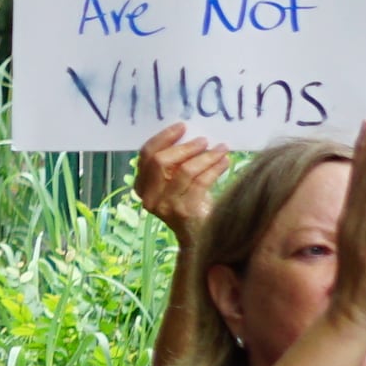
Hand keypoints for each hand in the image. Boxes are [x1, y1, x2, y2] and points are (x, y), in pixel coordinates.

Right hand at [131, 123, 228, 239]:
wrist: (200, 238)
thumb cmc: (191, 204)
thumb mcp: (177, 182)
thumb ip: (175, 163)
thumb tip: (192, 134)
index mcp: (141, 187)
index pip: (146, 155)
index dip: (163, 138)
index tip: (182, 127)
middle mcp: (148, 197)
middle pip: (160, 161)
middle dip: (185, 147)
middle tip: (204, 140)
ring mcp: (165, 206)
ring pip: (184, 171)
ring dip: (206, 156)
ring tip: (221, 149)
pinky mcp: (184, 212)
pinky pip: (200, 182)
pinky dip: (215, 168)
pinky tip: (224, 162)